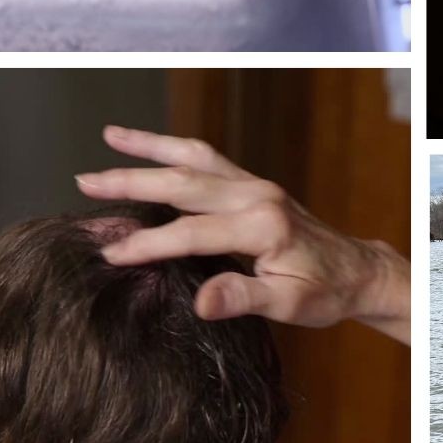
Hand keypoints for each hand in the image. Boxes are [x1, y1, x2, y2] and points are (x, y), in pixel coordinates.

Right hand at [74, 125, 410, 344]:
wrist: (357, 271)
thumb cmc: (325, 291)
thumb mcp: (289, 305)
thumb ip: (243, 297)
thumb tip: (200, 302)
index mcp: (261, 225)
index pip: (190, 232)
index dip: (148, 244)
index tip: (111, 253)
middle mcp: (255, 195)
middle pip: (181, 183)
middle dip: (130, 180)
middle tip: (86, 182)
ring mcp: (253, 184)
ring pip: (192, 158)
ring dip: (148, 146)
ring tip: (110, 136)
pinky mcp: (251, 183)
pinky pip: (206, 157)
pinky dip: (173, 148)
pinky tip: (149, 145)